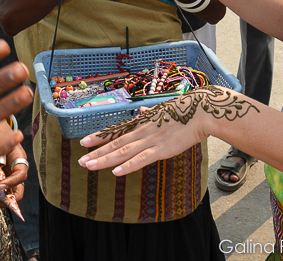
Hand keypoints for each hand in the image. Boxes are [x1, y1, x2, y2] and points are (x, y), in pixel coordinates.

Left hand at [77, 97, 209, 176]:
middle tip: (81, 160)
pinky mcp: (162, 149)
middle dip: (97, 152)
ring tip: (89, 165)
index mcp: (143, 122)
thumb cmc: (185, 110)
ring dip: (105, 159)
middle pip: (115, 143)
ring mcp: (151, 140)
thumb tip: (141, 111)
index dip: (100, 137)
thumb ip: (150, 114)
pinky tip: (116, 172)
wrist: (201, 111)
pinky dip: (128, 165)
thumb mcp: (163, 110)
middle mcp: (142, 131)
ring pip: (123, 151)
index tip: (84, 142)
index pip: (117, 131)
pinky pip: (142, 159)